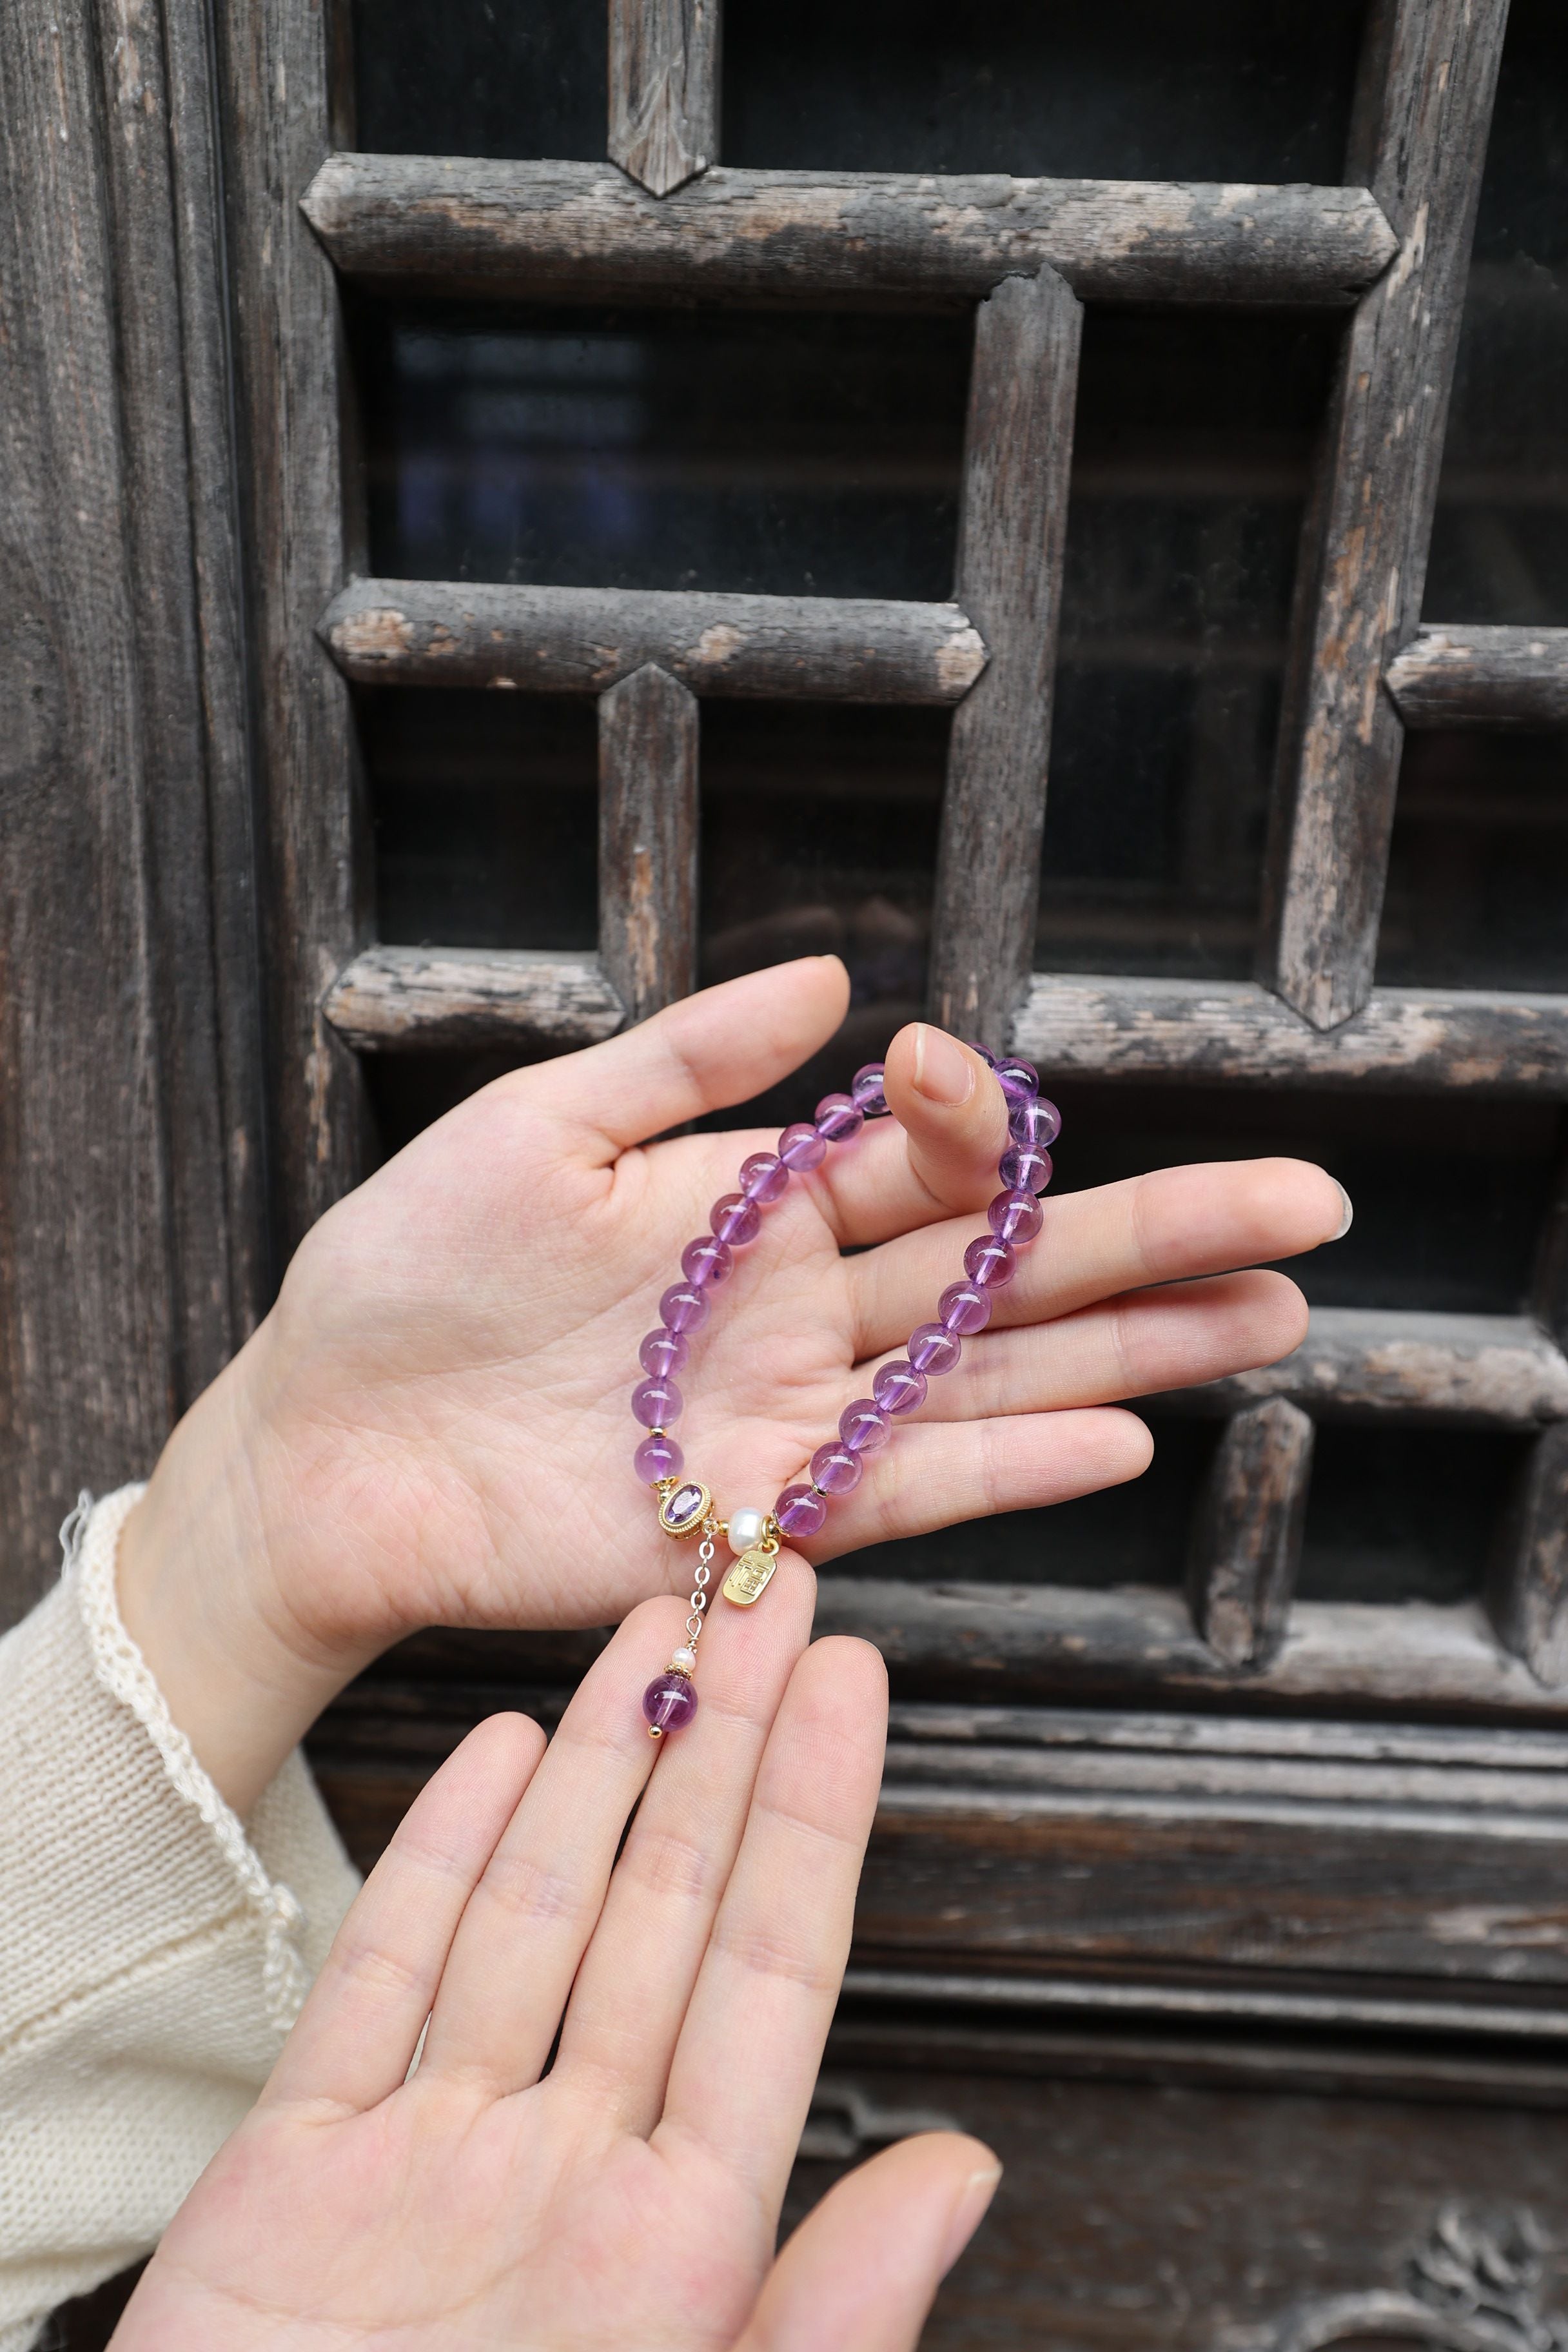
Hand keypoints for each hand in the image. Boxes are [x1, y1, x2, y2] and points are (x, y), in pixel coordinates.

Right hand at [112, 1590, 998, 2351]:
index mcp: (679, 2238)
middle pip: (665, 1904)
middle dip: (725, 1738)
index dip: (812, 1814)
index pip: (769, 1967)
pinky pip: (386, 1979)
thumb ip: (828, 2318)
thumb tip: (964, 2176)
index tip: (853, 1685)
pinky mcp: (301, 2167)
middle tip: (773, 1586)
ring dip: (598, 1761)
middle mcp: (567, 2163)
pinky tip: (497, 1755)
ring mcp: (435, 2151)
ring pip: (539, 1910)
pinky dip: (442, 1861)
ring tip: (656, 1625)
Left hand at [120, 957, 1344, 1807]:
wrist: (321, 1442)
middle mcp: (804, 1310)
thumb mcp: (535, 1126)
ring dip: (1132, 1351)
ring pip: (996, 1377)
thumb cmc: (406, 1271)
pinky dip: (1009, 1470)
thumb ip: (684, 1060)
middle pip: (1009, 1270)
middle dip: (1156, 1235)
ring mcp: (796, 1418)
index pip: (921, 1156)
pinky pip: (908, 1491)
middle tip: (1307, 1206)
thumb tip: (829, 979)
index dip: (973, 1119)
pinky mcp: (760, 1520)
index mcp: (758, 1204)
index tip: (956, 1072)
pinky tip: (1118, 1437)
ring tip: (1268, 1315)